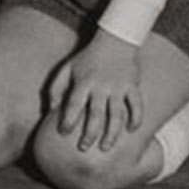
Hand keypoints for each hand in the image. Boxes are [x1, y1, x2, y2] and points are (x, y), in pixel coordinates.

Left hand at [48, 28, 142, 152]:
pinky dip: (136, 118)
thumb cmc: (87, 58)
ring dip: (112, 133)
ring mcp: (119, 87)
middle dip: (89, 133)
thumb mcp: (67, 68)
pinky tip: (131, 130)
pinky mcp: (133, 86)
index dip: (67, 119)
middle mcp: (101, 86)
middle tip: (83, 148)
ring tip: (105, 147)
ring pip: (116, 114)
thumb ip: (56, 88)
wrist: (114, 41)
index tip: (63, 132)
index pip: (74, 104)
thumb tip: (50, 110)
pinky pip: (137, 105)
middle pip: (96, 114)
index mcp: (83, 81)